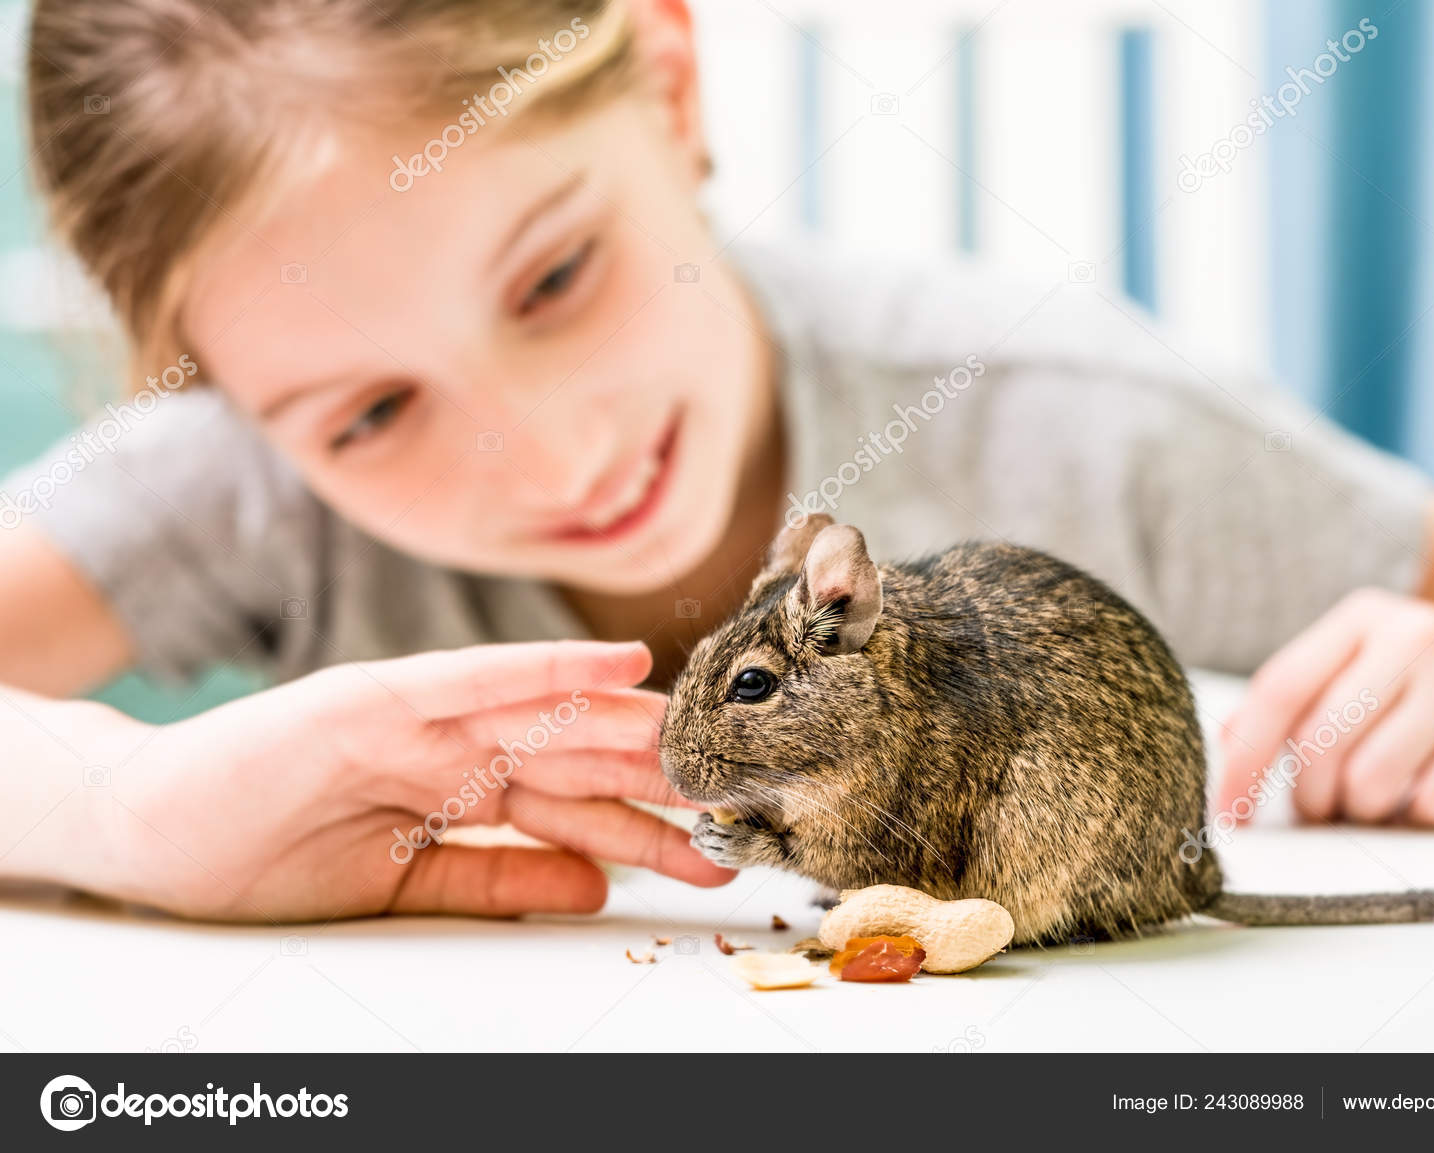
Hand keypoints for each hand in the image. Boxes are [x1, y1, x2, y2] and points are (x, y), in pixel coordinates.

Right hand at [67, 641, 732, 920]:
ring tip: (707, 736)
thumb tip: (594, 883)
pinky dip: (545, 668)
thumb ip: (497, 880)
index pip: (570, 802)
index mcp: (456, 786)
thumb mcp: (402, 886)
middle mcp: (450, 741)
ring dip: (630, 723)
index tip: (714, 839)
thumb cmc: (263, 857)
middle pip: (575, 755)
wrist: (145, 839)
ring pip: (544, 714)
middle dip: (657, 777)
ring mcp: (415, 712)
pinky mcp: (372, 695)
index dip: (644, 819)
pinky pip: (472, 680)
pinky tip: (615, 663)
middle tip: (739, 792)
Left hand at [1215, 588, 1433, 826]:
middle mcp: (1415, 633)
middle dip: (1312, 797)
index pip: (1279, 688)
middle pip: (1320, 739)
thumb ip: (1296, 704)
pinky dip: (1426, 814)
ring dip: (1369, 809)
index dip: (1243, 759)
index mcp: (1362, 619)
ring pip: (1373, 777)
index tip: (1226, 814)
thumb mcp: (1363, 680)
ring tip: (1386, 798)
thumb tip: (1222, 743)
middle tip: (1329, 809)